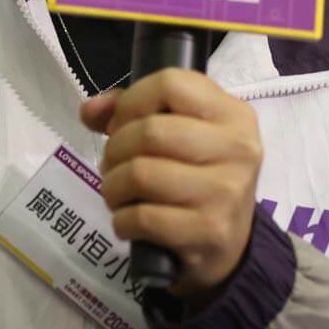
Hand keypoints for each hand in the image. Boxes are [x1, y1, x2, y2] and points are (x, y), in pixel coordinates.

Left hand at [80, 68, 262, 299]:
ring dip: (113, 185)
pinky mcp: (209, 230)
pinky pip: (142, 217)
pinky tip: (129, 219)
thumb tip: (91, 110)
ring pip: (140, 173)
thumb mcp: (180, 134)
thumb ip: (133, 111)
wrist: (229, 245)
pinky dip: (122, 219)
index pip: (170, 84)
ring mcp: (226, 192)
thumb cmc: (198, 176)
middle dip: (115, 149)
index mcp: (233, 114)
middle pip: (150, 131)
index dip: (132, 101)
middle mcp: (238, 148)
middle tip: (114, 163)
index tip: (123, 123)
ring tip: (117, 191)